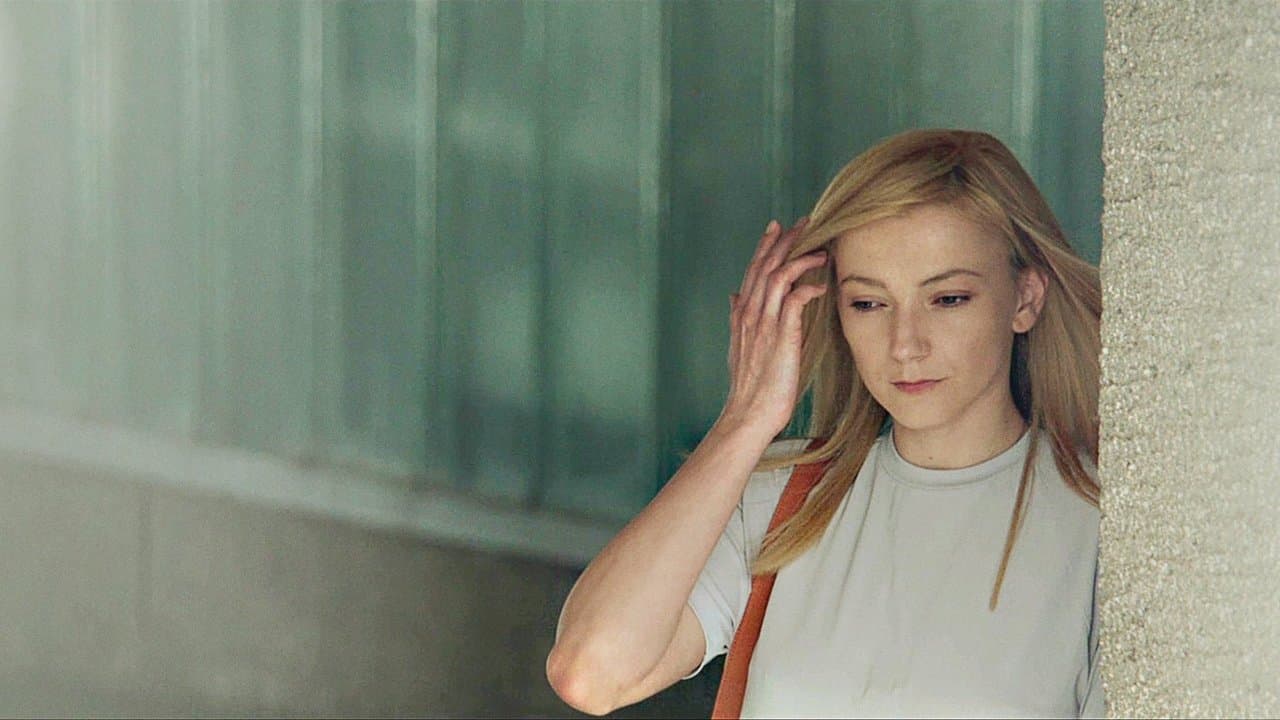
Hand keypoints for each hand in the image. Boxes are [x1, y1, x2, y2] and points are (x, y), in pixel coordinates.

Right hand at [720, 217, 828, 437]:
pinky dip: (808, 287)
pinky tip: (821, 284)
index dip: (765, 246)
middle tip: (804, 222)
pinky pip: (794, 301)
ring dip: (800, 258)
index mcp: (742, 314)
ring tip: (820, 248)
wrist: (749, 414)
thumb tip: (734, 296)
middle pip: (766, 265)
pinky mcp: (782, 337)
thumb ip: (738, 318)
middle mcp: (750, 314)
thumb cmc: (750, 386)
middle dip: (785, 241)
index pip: (753, 270)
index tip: (777, 227)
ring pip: (778, 277)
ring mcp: (764, 324)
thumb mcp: (740, 346)